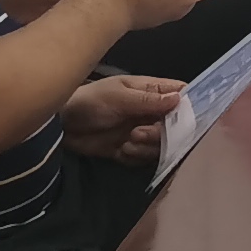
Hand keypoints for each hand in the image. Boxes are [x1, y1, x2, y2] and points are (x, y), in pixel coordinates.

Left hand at [58, 73, 183, 164]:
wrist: (61, 125)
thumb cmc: (89, 101)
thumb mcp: (118, 96)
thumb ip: (148, 100)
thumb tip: (178, 99)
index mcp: (152, 92)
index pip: (182, 95)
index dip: (189, 106)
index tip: (186, 119)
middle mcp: (151, 112)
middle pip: (176, 126)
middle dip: (161, 134)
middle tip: (139, 133)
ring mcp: (142, 131)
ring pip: (162, 145)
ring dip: (147, 148)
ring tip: (128, 142)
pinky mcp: (130, 150)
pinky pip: (145, 159)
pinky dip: (136, 158)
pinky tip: (121, 151)